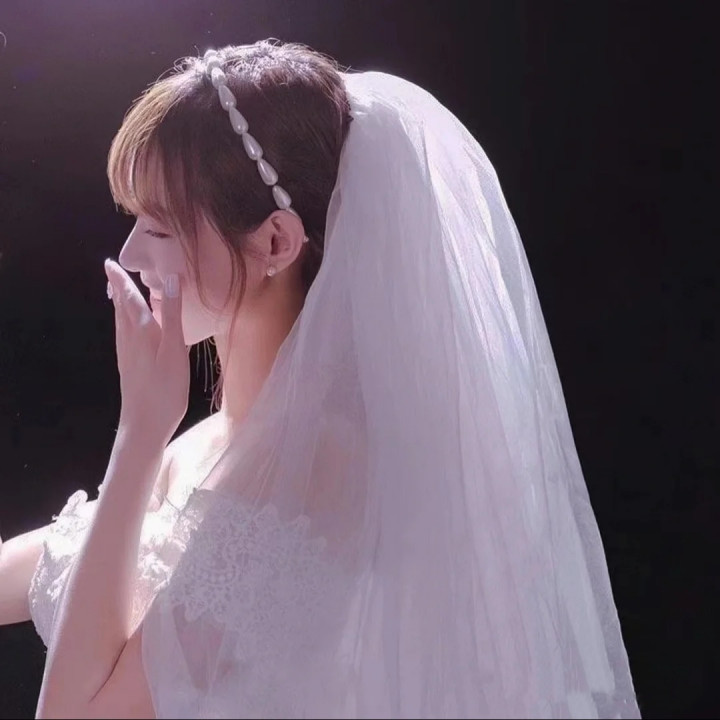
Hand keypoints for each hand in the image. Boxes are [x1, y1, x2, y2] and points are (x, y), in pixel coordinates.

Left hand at [104, 259, 189, 443]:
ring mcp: (128, 355)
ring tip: (119, 293)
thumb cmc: (164, 389)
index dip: (121, 280)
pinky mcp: (130, 367)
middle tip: (112, 272)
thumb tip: (171, 278)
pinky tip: (131, 329)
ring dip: (120, 304)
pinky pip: (125, 335)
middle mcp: (129, 339)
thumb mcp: (174, 349)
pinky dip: (126, 322)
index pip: (128, 298)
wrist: (144, 426)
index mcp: (140, 331)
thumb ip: (172, 314)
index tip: (110, 263)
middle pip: (121, 308)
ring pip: (121, 322)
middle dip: (117, 289)